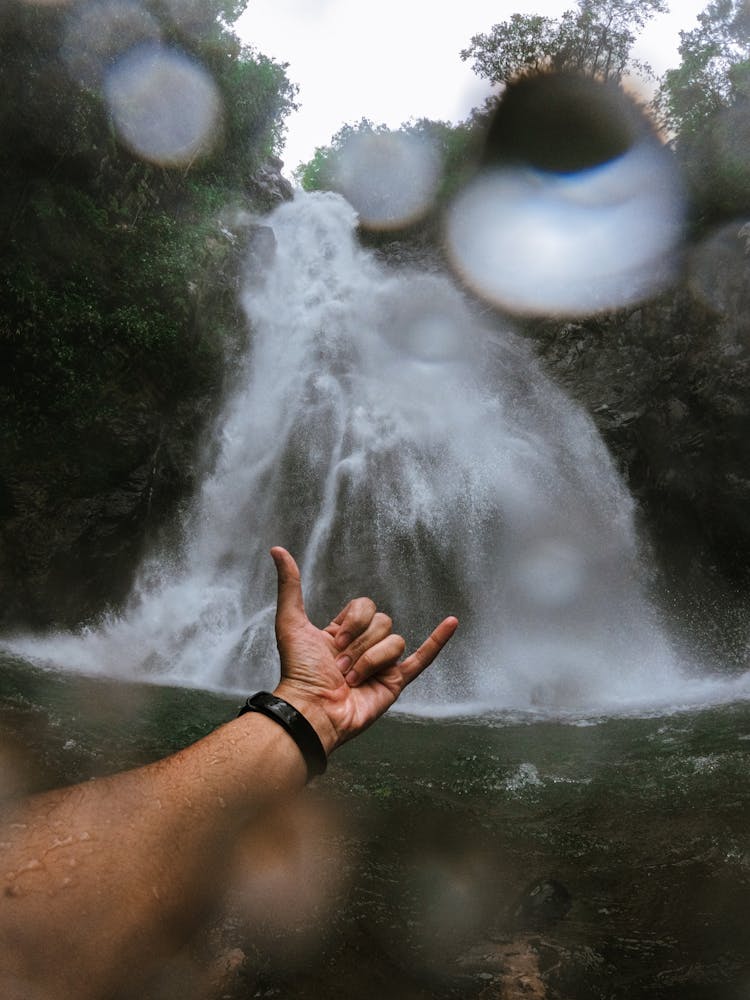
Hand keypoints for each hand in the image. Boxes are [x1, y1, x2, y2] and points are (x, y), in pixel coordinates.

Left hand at [269, 547, 457, 753]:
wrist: (312, 709)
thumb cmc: (299, 672)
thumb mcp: (291, 622)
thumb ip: (289, 586)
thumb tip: (277, 550)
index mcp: (343, 633)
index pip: (365, 607)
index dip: (352, 622)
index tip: (332, 643)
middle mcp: (364, 646)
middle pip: (382, 623)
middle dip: (360, 645)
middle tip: (339, 666)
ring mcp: (382, 665)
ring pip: (395, 641)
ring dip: (372, 660)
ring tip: (353, 680)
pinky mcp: (395, 683)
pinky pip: (422, 659)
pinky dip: (438, 641)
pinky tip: (451, 623)